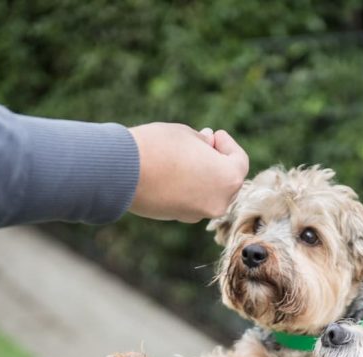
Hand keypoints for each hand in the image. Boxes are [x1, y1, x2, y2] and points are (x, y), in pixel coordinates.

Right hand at [128, 123, 247, 222]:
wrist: (122, 171)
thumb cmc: (159, 146)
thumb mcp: (186, 134)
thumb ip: (204, 142)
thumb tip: (209, 144)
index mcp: (228, 179)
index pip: (239, 162)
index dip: (228, 145)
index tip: (214, 134)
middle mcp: (219, 202)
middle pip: (226, 181)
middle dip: (218, 162)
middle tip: (202, 143)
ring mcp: (198, 213)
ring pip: (209, 193)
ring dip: (203, 176)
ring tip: (184, 157)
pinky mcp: (179, 217)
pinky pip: (191, 201)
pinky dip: (189, 188)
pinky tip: (171, 172)